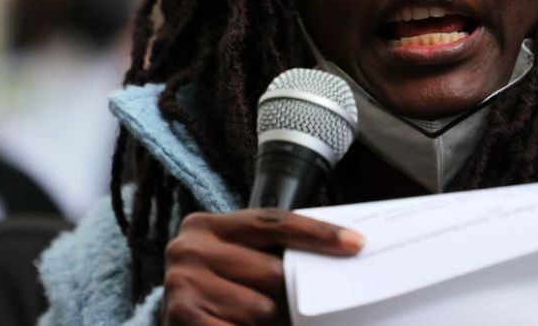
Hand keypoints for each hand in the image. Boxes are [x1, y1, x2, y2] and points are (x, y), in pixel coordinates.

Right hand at [162, 208, 364, 324]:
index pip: (275, 223)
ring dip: (276, 325)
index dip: (318, 234)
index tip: (356, 244)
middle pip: (273, 272)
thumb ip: (269, 256)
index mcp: (207, 226)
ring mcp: (182, 283)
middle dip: (296, 297)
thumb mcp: (236, 264)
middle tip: (309, 311)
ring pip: (261, 309)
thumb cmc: (216, 294)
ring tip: (277, 324)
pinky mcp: (181, 317)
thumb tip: (338, 255)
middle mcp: (190, 248)